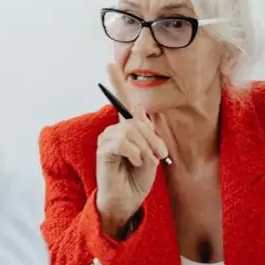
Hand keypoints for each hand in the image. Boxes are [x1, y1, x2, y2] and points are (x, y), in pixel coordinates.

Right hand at [95, 64, 169, 238]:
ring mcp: (107, 139)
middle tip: (160, 156)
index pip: (121, 101)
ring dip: (146, 147)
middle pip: (137, 119)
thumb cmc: (138, 179)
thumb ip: (146, 132)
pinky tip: (137, 162)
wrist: (128, 201)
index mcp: (126, 129)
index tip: (110, 63)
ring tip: (147, 162)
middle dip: (153, 137)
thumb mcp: (151, 153)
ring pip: (132, 130)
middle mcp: (114, 130)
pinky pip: (123, 141)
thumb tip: (139, 109)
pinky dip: (136, 152)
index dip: (116, 81)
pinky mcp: (104, 150)